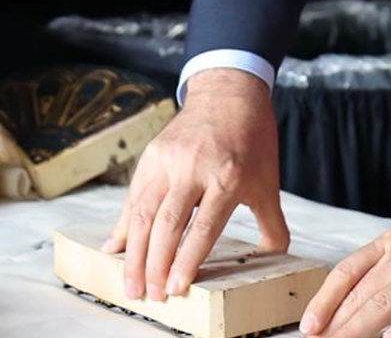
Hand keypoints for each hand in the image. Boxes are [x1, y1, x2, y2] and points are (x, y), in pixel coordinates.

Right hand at [107, 68, 287, 300]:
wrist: (229, 93)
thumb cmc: (251, 139)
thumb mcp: (268, 181)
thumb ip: (270, 223)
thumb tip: (276, 257)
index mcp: (226, 177)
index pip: (203, 227)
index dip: (187, 260)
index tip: (176, 288)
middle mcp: (193, 168)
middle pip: (168, 224)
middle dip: (155, 264)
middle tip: (149, 296)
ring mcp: (168, 161)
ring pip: (143, 212)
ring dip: (134, 253)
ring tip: (130, 284)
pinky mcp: (151, 155)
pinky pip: (134, 196)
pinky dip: (122, 225)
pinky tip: (114, 249)